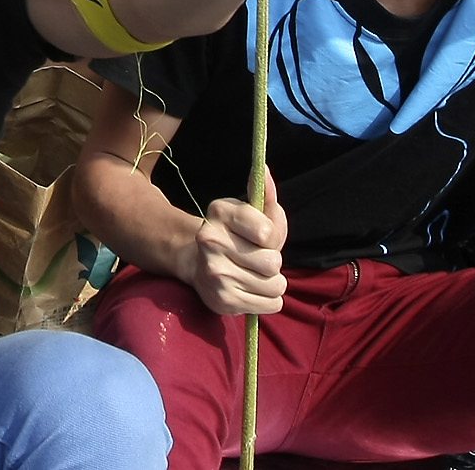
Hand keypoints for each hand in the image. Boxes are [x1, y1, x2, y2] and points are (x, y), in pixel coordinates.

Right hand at [178, 174, 287, 316]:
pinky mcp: (222, 301)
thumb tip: (264, 170)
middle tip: (257, 259)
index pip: (267, 232)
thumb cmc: (236, 235)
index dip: (272, 237)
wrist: (200, 264)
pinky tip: (251, 290)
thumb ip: (265, 195)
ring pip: (274, 286)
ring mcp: (214, 273)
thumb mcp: (251, 211)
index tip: (261, 236)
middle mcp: (210, 241)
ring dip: (272, 282)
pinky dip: (268, 300)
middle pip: (272, 263)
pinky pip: (270, 305)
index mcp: (219, 211)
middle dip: (273, 262)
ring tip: (255, 275)